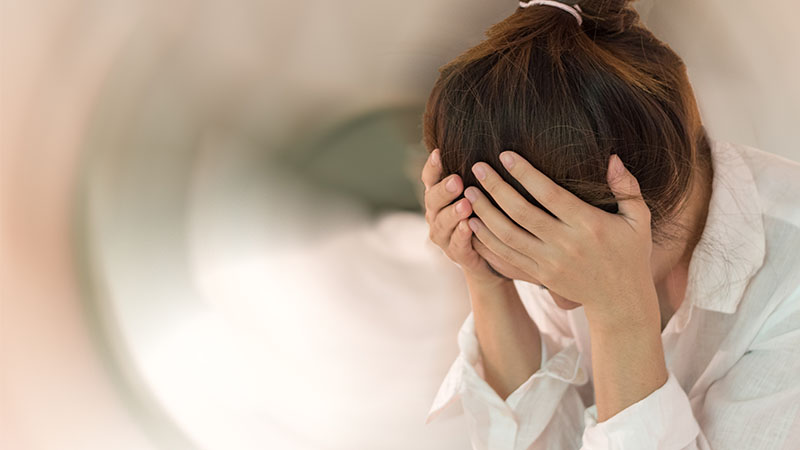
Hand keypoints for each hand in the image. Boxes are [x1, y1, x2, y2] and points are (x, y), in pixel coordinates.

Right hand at [421, 148, 526, 286]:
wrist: (492, 260)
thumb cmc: (487, 217)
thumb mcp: (482, 194)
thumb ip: (479, 175)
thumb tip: (497, 144)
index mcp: (440, 197)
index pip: (430, 179)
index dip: (432, 167)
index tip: (439, 153)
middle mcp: (437, 215)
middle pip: (432, 200)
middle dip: (444, 190)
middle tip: (456, 181)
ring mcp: (445, 237)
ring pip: (442, 224)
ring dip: (452, 213)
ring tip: (465, 204)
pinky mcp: (458, 256)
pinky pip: (457, 245)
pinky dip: (461, 236)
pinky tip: (468, 227)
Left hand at [464, 152, 658, 327]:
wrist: (620, 301)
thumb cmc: (629, 254)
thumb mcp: (638, 219)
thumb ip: (626, 187)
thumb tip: (612, 157)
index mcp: (588, 224)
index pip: (549, 194)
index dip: (525, 173)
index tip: (504, 154)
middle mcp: (565, 244)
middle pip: (521, 212)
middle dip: (495, 188)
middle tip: (477, 167)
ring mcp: (549, 262)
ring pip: (508, 236)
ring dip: (485, 213)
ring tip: (468, 192)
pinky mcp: (539, 276)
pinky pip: (506, 257)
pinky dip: (487, 240)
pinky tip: (472, 223)